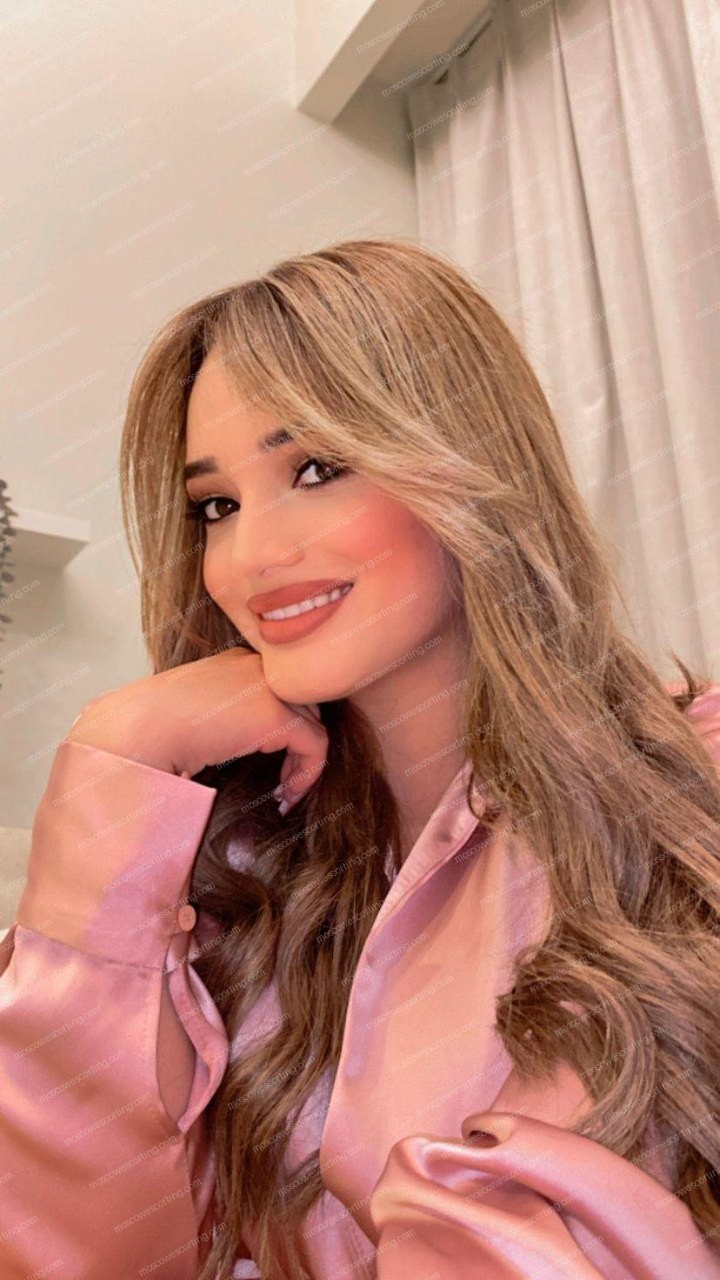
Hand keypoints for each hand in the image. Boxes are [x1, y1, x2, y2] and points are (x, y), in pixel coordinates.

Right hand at [67, 650, 327, 807]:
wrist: (138, 729)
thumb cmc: (150, 730)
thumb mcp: (191, 716)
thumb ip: (221, 720)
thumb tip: (231, 745)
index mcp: (234, 664)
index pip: (277, 691)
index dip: (282, 729)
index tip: (269, 764)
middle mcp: (256, 666)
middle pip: (302, 705)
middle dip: (298, 744)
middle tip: (281, 782)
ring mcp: (269, 687)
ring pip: (313, 724)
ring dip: (303, 763)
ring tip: (283, 793)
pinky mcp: (277, 715)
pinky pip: (315, 746)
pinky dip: (306, 775)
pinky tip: (284, 797)